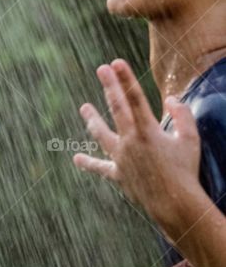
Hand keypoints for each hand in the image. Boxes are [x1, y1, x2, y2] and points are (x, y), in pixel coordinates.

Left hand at [74, 59, 202, 233]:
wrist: (173, 203)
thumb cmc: (185, 170)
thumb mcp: (190, 138)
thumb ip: (182, 115)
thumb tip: (169, 100)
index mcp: (148, 130)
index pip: (135, 98)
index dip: (124, 78)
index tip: (115, 62)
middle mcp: (130, 142)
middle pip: (117, 109)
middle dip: (109, 87)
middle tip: (100, 69)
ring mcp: (121, 159)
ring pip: (101, 135)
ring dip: (92, 120)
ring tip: (84, 108)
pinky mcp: (118, 176)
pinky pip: (100, 168)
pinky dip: (88, 164)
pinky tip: (76, 160)